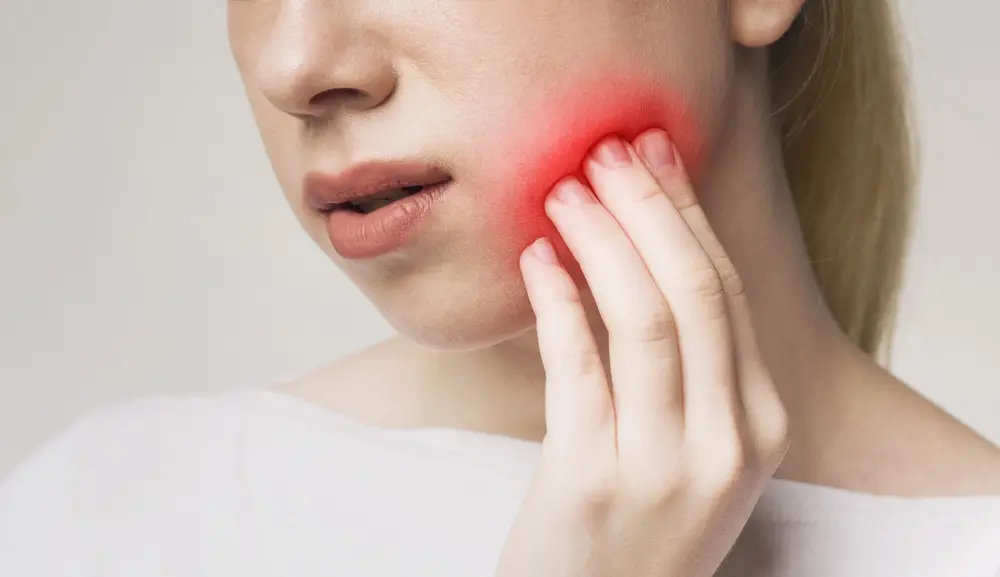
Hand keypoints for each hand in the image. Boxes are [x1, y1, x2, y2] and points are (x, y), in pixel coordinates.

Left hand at [497, 130, 789, 576]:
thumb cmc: (635, 524)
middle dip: (648, 208)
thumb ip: (687, 364)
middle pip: (697, 293)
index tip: (651, 152)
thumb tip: (644, 242)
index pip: (729, 293)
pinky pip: (577, 367)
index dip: (686, 213)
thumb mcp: (689, 446)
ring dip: (602, 240)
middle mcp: (728, 445)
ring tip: (562, 191)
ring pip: (647, 320)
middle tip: (603, 152)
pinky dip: (557, 301)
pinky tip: (536, 260)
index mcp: (762, 426)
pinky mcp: (592, 483)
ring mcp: (665, 468)